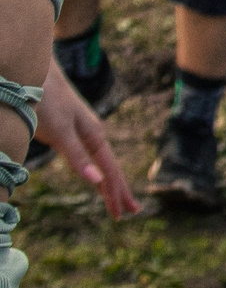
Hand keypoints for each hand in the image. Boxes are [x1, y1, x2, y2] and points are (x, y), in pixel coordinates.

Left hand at [34, 59, 139, 218]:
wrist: (34, 71)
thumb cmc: (46, 100)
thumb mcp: (60, 132)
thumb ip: (77, 158)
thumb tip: (97, 182)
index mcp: (94, 137)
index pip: (109, 173)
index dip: (115, 195)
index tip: (122, 216)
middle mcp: (92, 135)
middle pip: (110, 169)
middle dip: (119, 191)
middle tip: (130, 213)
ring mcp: (82, 131)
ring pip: (100, 163)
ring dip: (108, 182)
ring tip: (114, 198)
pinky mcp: (70, 130)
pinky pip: (89, 157)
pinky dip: (95, 170)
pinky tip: (94, 172)